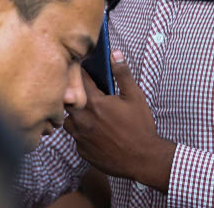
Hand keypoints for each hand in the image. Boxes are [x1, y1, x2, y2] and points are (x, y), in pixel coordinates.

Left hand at [64, 51, 176, 192]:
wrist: (144, 160)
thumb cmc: (140, 128)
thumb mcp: (135, 98)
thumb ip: (122, 74)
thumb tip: (115, 53)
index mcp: (93, 103)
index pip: (78, 80)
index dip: (81, 73)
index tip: (83, 70)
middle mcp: (81, 119)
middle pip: (69, 100)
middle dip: (76, 95)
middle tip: (90, 96)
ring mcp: (80, 136)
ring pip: (69, 120)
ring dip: (77, 115)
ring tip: (93, 116)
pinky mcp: (82, 150)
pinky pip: (76, 137)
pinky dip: (83, 133)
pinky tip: (96, 133)